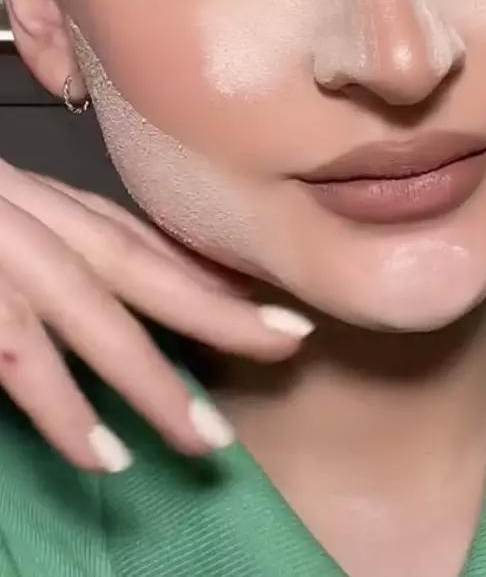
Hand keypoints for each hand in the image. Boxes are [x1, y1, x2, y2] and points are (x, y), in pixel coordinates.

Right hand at [0, 160, 312, 471]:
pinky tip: (106, 455)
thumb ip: (62, 237)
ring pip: (90, 315)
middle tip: (288, 342)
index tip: (264, 303)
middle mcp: (29, 216)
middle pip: (131, 261)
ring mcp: (0, 254)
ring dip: (152, 377)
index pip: (130, 235)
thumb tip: (163, 275)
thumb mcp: (8, 214)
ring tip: (207, 438)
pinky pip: (19, 359)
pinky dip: (64, 409)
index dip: (198, 269)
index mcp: (39, 199)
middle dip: (212, 308)